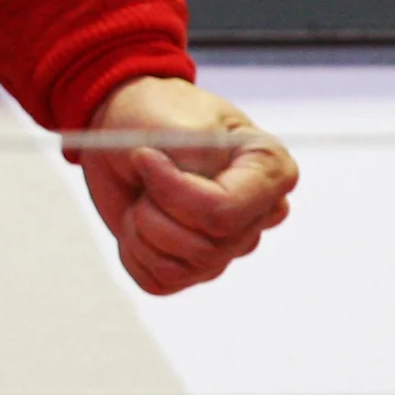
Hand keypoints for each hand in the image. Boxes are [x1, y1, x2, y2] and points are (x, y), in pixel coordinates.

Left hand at [78, 75, 296, 293]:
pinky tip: (138, 217)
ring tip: (142, 194)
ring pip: (181, 269)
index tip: (145, 156)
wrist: (124, 121)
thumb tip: (190, 209)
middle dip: (154, 212)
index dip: (173, 193)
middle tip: (143, 173)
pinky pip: (160, 281)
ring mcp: (230, 243)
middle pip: (205, 248)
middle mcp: (260, 213)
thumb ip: (192, 167)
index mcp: (270, 170)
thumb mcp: (174, 127)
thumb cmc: (155, 113)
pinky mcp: (195, 264)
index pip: (224, 213)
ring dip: (141, 230)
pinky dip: (133, 251)